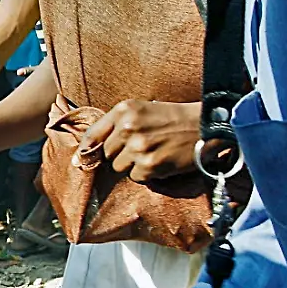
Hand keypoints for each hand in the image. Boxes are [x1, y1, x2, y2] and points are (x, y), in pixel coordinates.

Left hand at [76, 100, 200, 183]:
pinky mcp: (150, 165)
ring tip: (152, 153)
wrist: (207, 126)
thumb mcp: (142, 110)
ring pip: (119, 167)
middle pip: (106, 154)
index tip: (79, 159)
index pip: (92, 134)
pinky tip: (161, 161)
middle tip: (140, 148)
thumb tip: (85, 152)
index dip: (85, 150)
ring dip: (133, 165)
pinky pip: (136, 177)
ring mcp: (138, 147)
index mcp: (124, 110)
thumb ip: (116, 125)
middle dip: (119, 155)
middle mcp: (128, 128)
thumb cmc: (174, 118)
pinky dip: (147, 173)